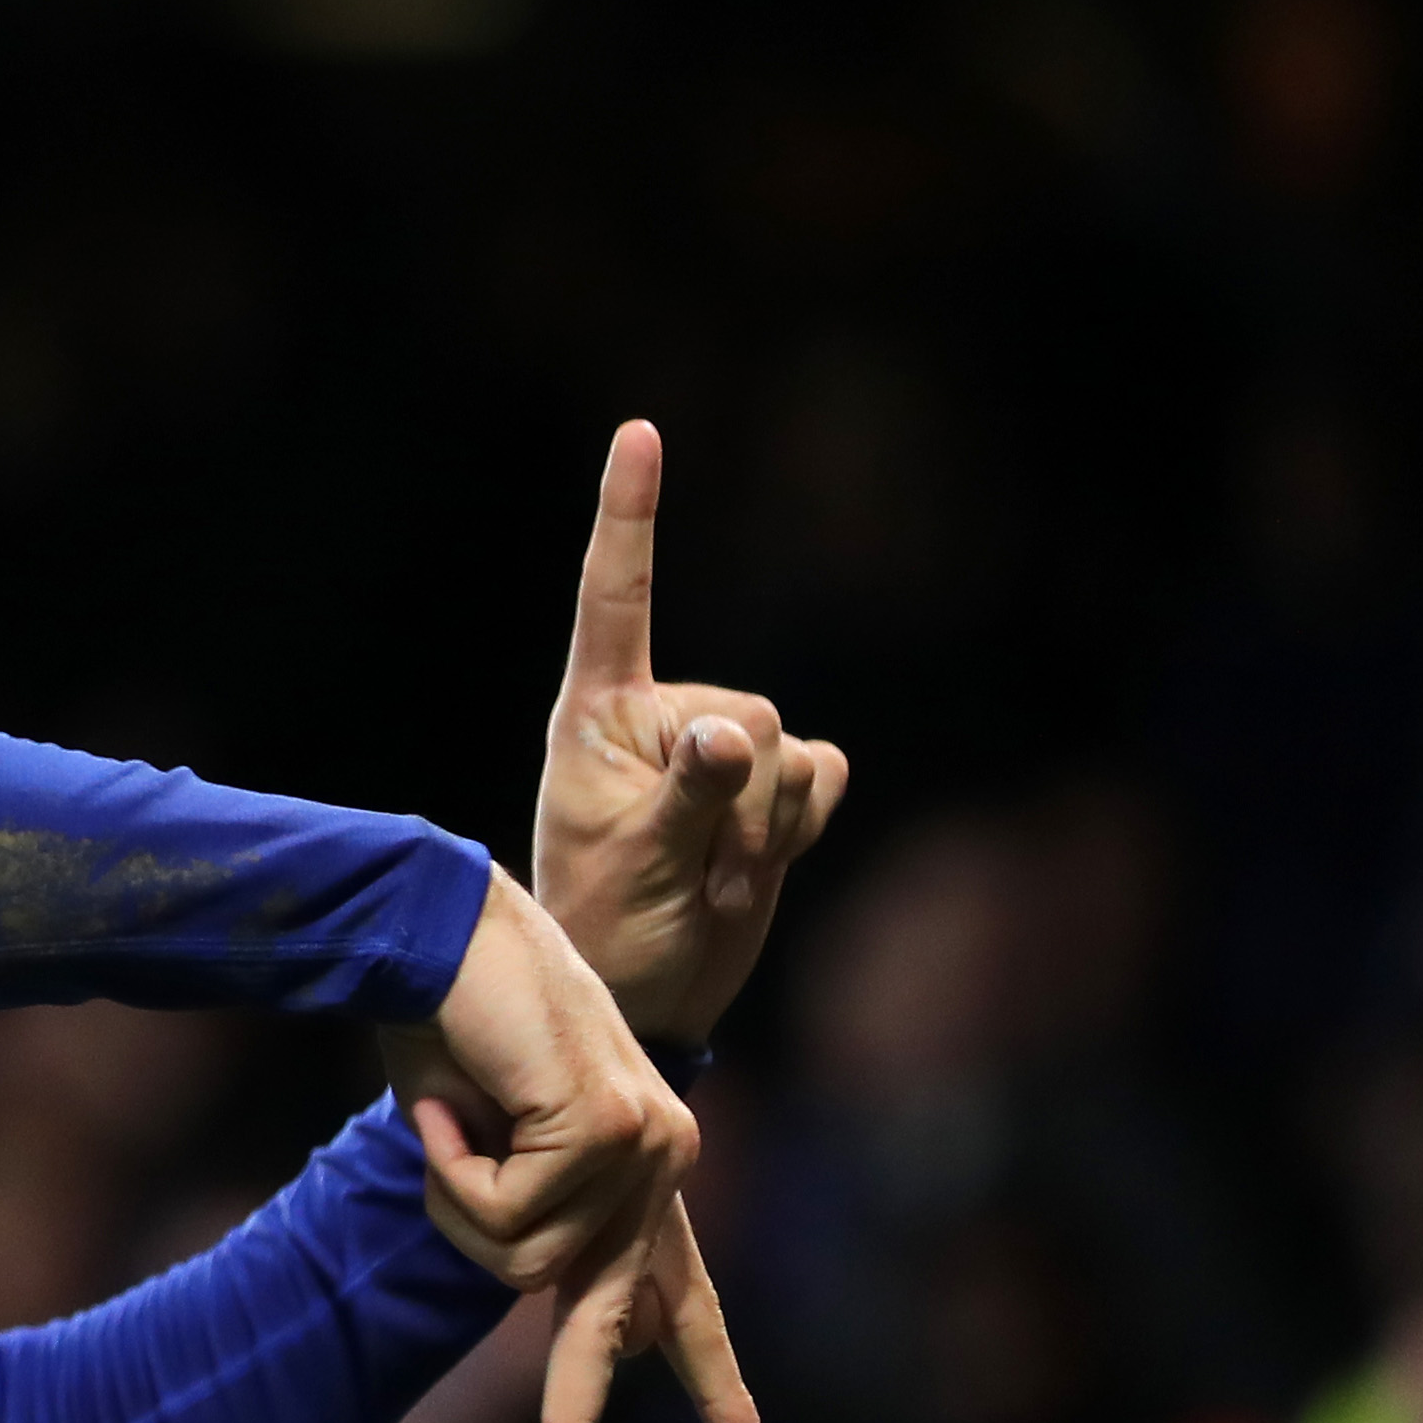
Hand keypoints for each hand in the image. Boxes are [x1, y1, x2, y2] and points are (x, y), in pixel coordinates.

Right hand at [382, 872, 771, 1422]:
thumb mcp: (482, 1134)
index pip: (682, 1292)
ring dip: (452, 1201)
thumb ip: (517, 1209)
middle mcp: (659, 1161)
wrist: (442, 923)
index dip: (709, 1375)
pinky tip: (453, 1101)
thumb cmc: (447, 1017)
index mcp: (638, 1168)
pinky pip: (503, 1216)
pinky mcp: (611, 1131)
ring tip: (444, 1119)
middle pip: (614, 1323)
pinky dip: (452, 1169)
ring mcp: (644, 1147)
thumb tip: (556, 1301)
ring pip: (519, 1265)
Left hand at [533, 419, 851, 1046]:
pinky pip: (825, 775)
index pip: (615, 595)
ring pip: (791, 749)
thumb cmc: (610, 930)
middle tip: (698, 872)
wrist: (651, 992)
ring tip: (715, 878)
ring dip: (769, 826)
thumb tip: (730, 733)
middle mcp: (663, 712)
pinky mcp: (773, 783)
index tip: (639, 430)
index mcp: (597, 712)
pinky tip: (757, 863)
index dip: (629, 511)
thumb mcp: (638, 865)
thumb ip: (688, 796)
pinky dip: (803, 824)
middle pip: (749, 711)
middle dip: (741, 801)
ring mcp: (721, 746)